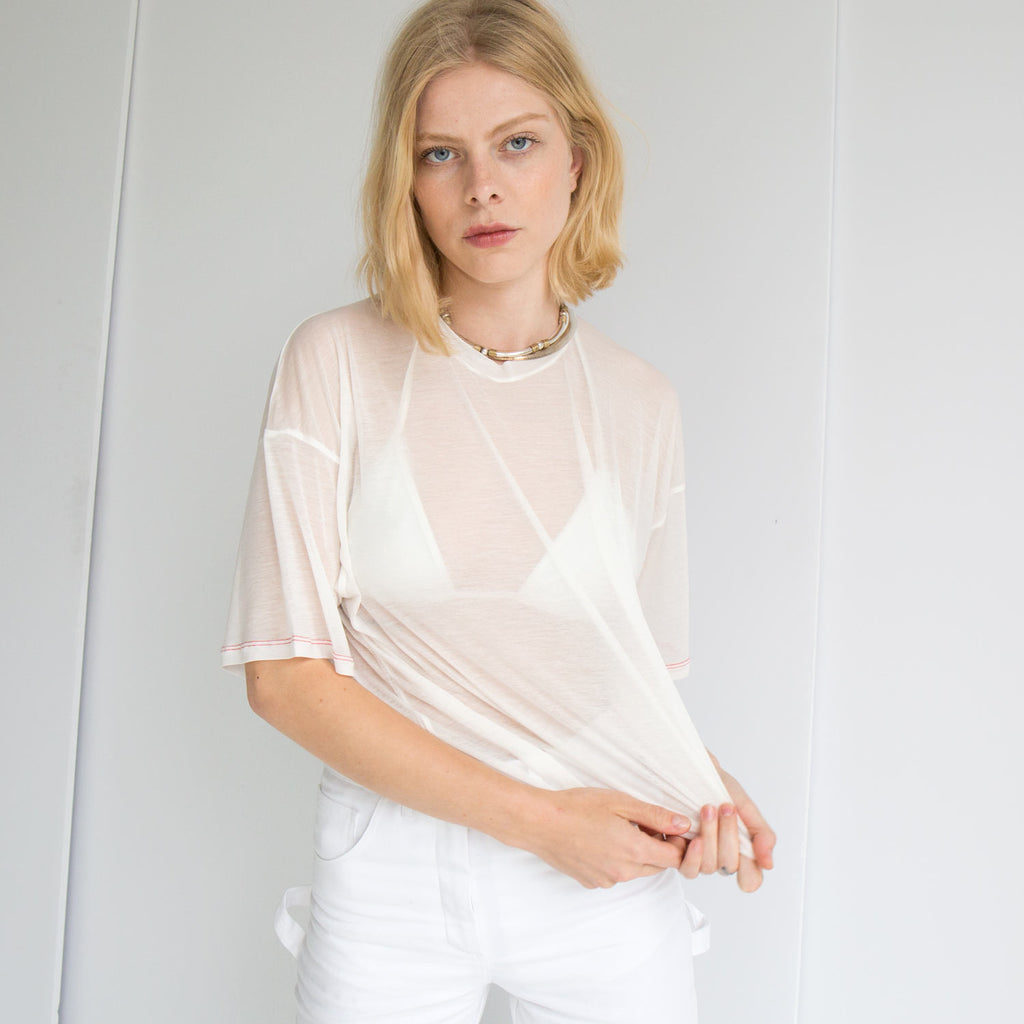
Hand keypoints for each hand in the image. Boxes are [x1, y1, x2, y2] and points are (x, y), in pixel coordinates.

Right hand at [523, 788, 691, 888]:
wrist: (539, 823)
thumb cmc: (577, 807)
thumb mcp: (620, 802)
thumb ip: (655, 816)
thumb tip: (684, 824)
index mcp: (634, 851)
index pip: (675, 858)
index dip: (676, 842)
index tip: (665, 826)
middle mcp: (623, 872)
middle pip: (657, 866)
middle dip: (657, 847)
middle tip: (640, 822)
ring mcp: (606, 880)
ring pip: (636, 871)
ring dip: (636, 854)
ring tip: (616, 828)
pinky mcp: (592, 883)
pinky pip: (615, 874)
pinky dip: (616, 860)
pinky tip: (600, 840)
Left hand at [677, 763, 775, 892]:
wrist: (694, 772)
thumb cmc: (722, 789)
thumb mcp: (747, 808)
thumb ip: (762, 835)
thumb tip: (768, 865)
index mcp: (741, 853)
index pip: (750, 879)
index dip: (750, 869)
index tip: (748, 842)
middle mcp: (721, 859)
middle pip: (729, 866)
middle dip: (728, 834)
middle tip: (726, 806)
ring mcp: (700, 858)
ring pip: (709, 866)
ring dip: (710, 836)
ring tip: (708, 809)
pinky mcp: (680, 854)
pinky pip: (688, 869)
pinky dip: (693, 855)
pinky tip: (695, 836)